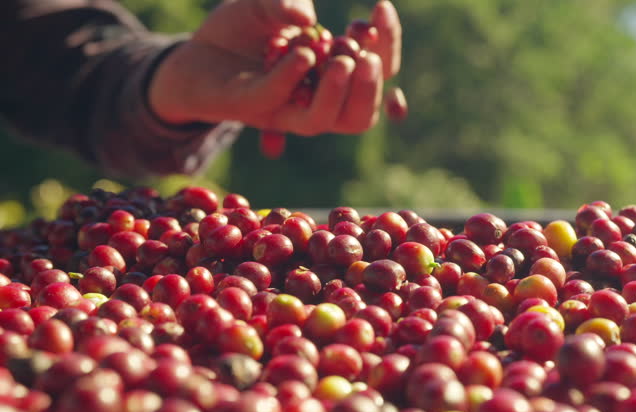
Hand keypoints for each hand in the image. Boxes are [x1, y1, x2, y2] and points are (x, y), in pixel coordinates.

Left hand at [148, 0, 401, 135]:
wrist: (193, 53)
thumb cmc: (241, 29)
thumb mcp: (265, 3)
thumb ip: (286, 3)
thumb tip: (307, 19)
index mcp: (334, 75)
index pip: (377, 68)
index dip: (387, 42)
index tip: (380, 8)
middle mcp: (317, 100)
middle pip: (362, 111)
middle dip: (373, 82)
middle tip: (367, 49)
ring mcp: (286, 110)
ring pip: (328, 121)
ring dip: (342, 93)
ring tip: (346, 60)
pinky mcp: (254, 109)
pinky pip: (280, 101)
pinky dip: (292, 77)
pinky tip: (302, 53)